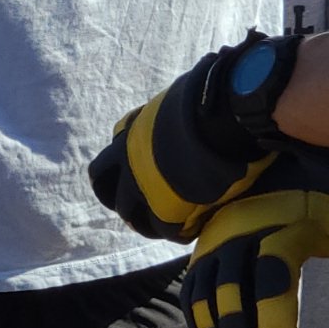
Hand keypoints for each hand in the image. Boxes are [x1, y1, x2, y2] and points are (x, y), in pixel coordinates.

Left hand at [91, 32, 306, 240]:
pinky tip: (191, 230)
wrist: (223, 113)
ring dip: (148, 222)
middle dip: (121, 202)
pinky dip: (176, 232)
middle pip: (105, 189)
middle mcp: (128, 160)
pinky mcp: (165, 206)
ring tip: (169, 226)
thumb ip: (176, 113)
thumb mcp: (179, 101)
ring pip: (131, 215)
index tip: (137, 180)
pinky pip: (164, 228)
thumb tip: (195, 95)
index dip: (120, 173)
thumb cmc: (210, 96)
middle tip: (142, 212)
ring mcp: (142, 184)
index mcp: (130, 134)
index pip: (108, 163)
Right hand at [179, 144, 328, 327]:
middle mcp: (236, 239)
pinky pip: (192, 299)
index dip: (273, 306)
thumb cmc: (320, 198)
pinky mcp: (201, 260)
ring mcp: (212, 250)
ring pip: (205, 304)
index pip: (270, 270)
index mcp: (278, 227)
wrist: (269, 161)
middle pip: (229, 297)